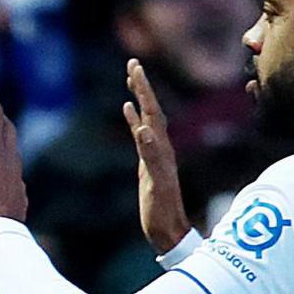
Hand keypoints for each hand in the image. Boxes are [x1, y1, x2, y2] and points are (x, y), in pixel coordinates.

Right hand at [123, 61, 190, 254]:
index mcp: (162, 148)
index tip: (135, 68)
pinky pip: (139, 133)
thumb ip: (151, 156)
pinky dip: (132, 119)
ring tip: (131, 79)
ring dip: (139, 98)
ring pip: (145, 117)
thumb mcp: (156, 184)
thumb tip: (142, 129)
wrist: (168, 230)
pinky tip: (125, 110)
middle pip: (151, 109)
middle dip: (142, 86)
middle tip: (133, 63)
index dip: (143, 90)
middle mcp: (160, 146)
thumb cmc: (162, 211)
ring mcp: (154, 153)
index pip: (152, 112)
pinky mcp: (147, 161)